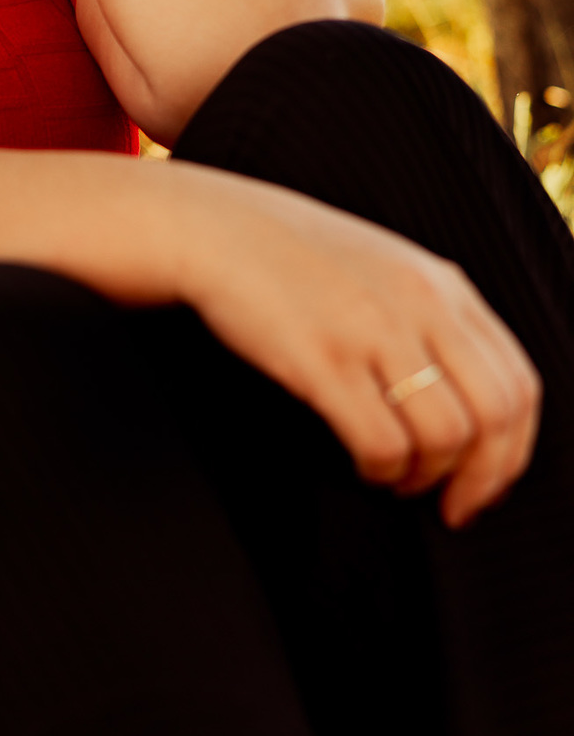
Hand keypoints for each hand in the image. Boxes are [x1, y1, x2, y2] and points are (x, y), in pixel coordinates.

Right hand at [172, 166, 541, 527]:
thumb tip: (470, 403)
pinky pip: (381, 442)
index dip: (512, 450)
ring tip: (398, 480)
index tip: (487, 482)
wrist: (217, 230)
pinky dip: (382, 471)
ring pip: (445, 435)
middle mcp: (420, 305)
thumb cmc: (295, 257)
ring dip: (426, 476)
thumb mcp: (387, 268)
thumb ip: (434, 319)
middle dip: (483, 477)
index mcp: (443, 285)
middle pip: (494, 415)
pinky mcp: (322, 359)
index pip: (519, 382)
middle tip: (456, 505)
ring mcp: (372, 330)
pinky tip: (364, 466)